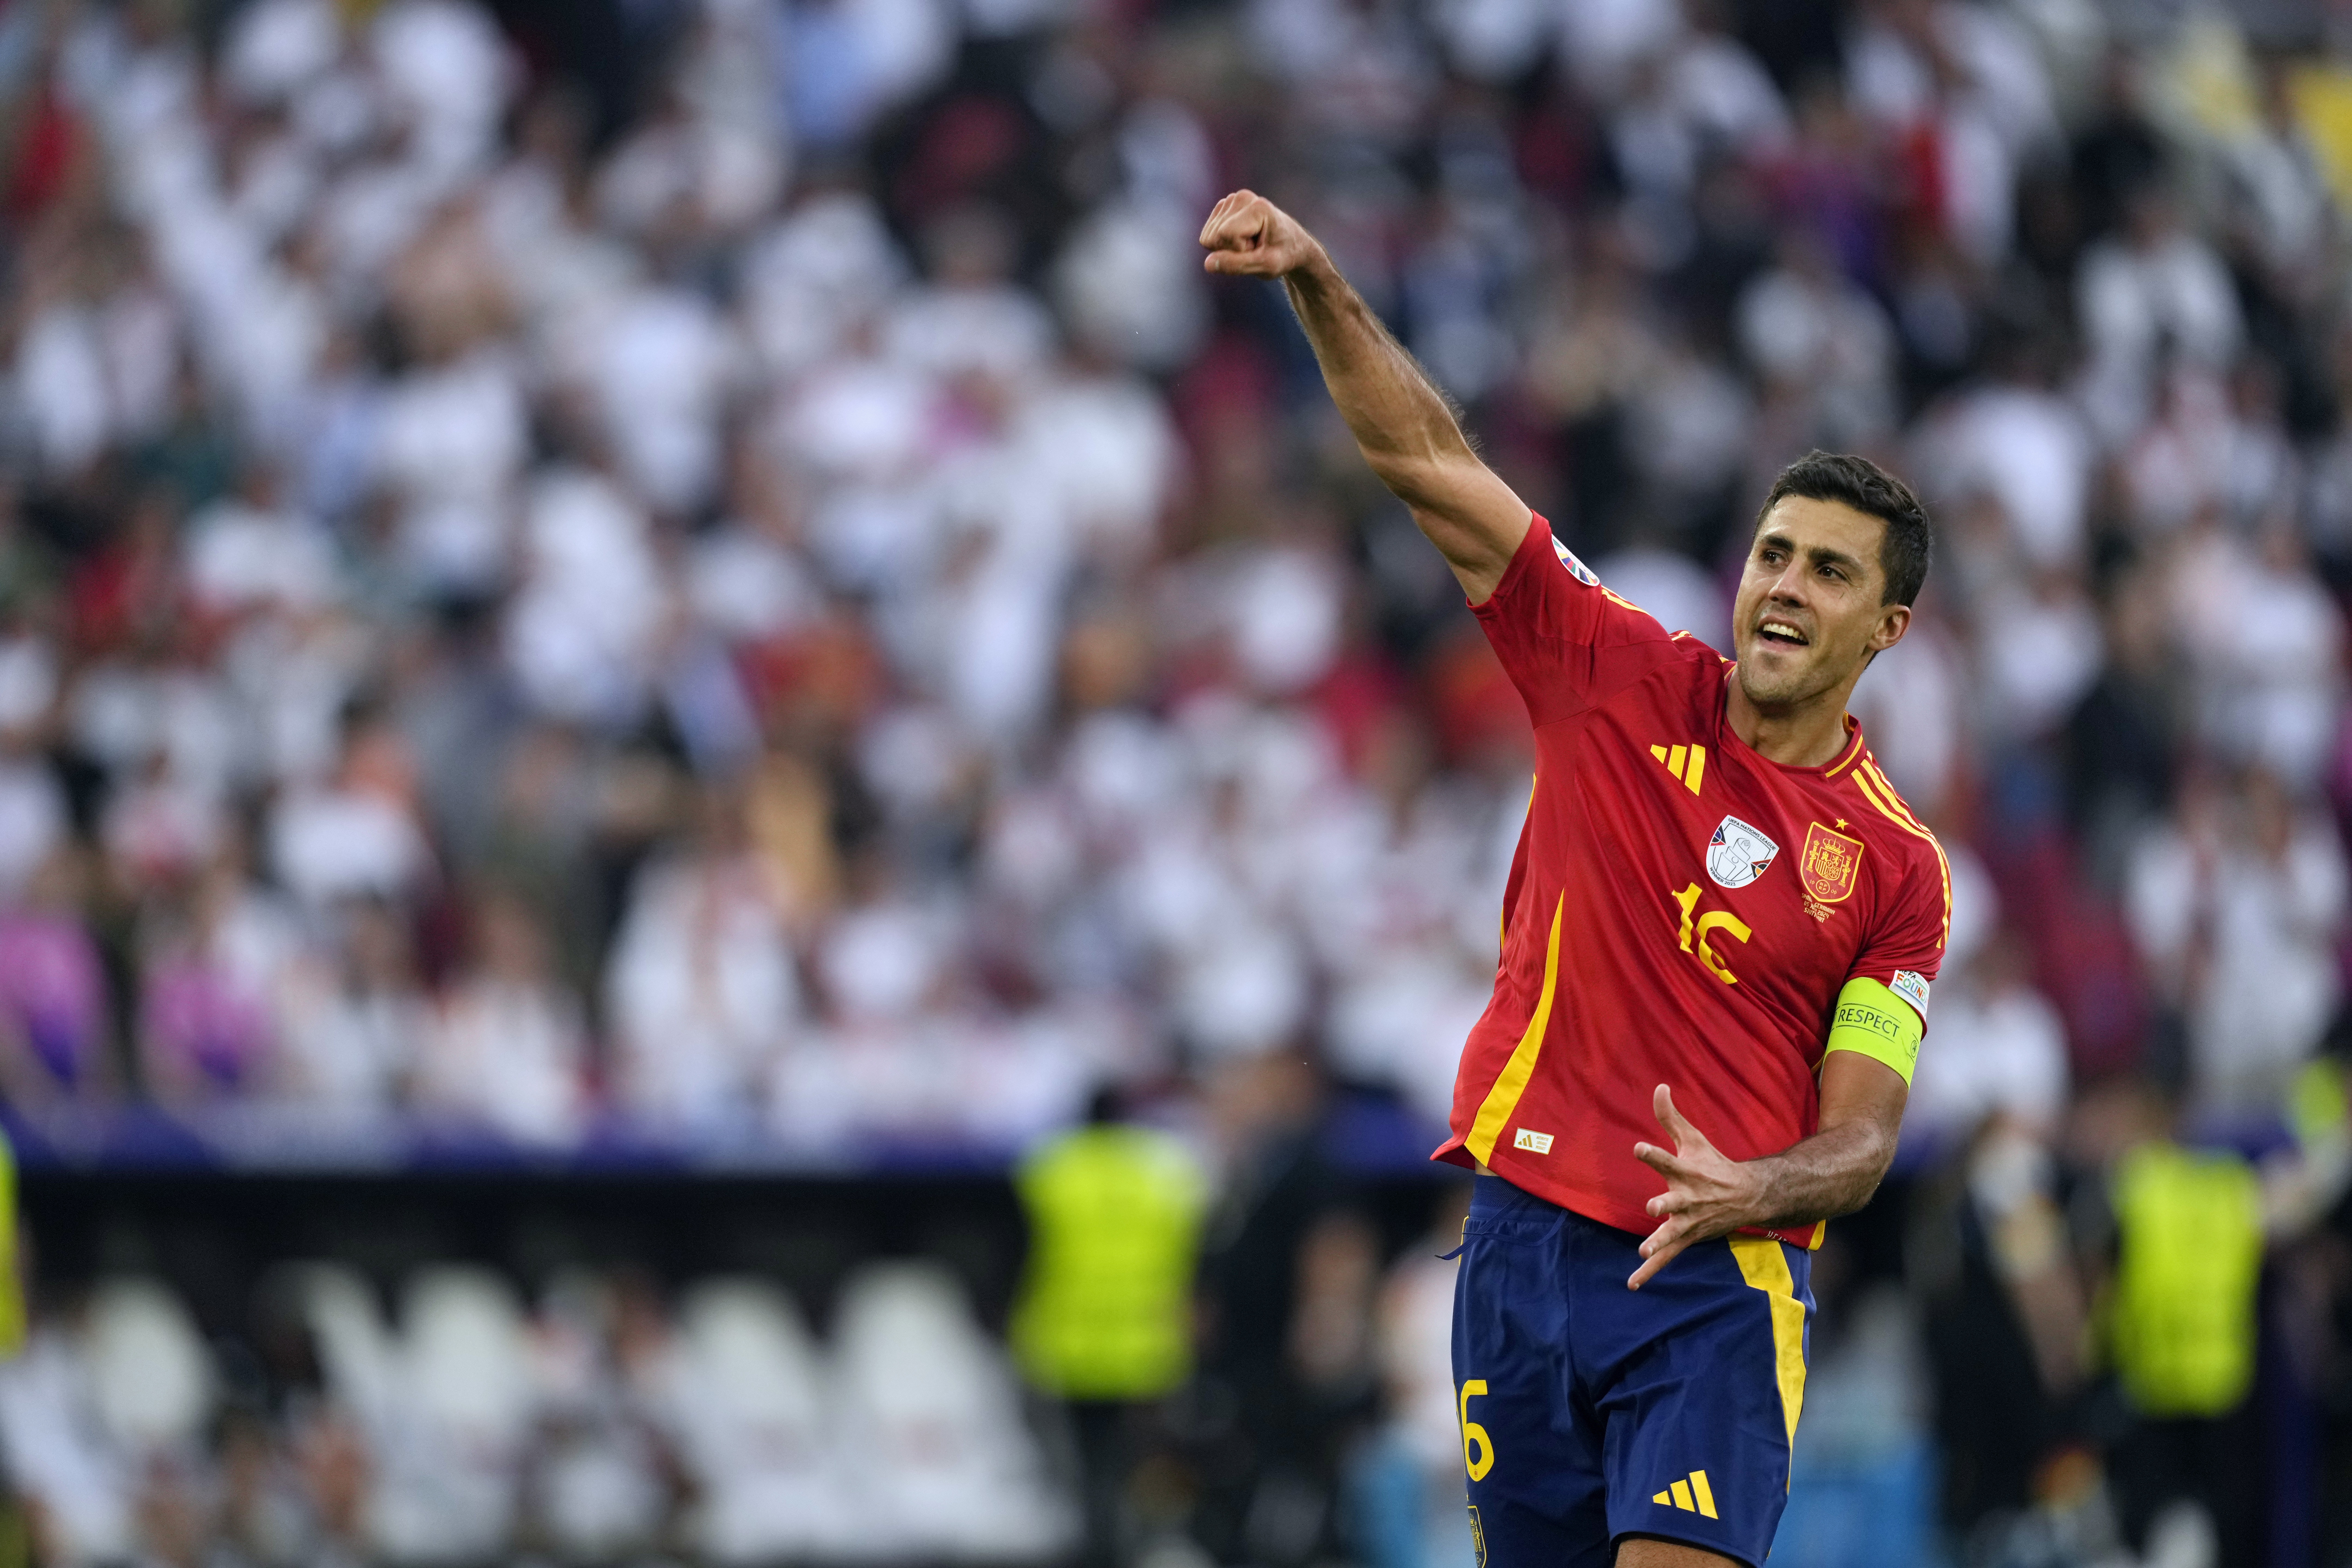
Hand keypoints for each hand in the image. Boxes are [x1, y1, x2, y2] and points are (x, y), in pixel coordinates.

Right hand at [1199, 190, 1324, 278]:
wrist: (1291, 244)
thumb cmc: (1283, 255)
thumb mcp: (1265, 266)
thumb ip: (1237, 265)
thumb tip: (1207, 264)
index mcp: (1257, 207)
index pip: (1225, 234)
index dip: (1239, 251)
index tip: (1259, 249)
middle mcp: (1241, 197)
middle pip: (1214, 236)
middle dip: (1233, 250)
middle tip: (1255, 248)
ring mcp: (1231, 200)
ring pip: (1209, 237)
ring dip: (1229, 247)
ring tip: (1251, 243)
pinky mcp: (1223, 208)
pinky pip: (1208, 235)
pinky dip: (1224, 243)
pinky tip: (1243, 238)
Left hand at [1628, 1084, 1760, 1289]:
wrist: (1747, 1195)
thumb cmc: (1714, 1163)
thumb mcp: (1693, 1138)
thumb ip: (1670, 1116)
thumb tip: (1659, 1086)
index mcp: (1686, 1171)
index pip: (1666, 1159)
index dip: (1652, 1154)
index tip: (1638, 1148)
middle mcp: (1687, 1197)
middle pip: (1673, 1201)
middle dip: (1664, 1204)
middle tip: (1653, 1206)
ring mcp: (1688, 1221)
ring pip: (1672, 1234)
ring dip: (1659, 1242)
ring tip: (1644, 1249)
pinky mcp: (1687, 1237)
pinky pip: (1667, 1257)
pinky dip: (1650, 1271)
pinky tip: (1632, 1283)